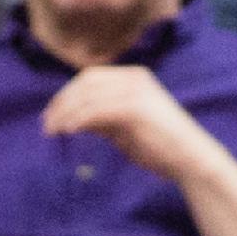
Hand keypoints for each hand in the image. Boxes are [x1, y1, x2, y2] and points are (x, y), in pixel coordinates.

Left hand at [42, 65, 218, 183]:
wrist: (190, 158)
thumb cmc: (159, 146)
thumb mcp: (123, 127)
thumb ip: (100, 118)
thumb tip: (71, 118)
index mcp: (132, 77)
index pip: (89, 78)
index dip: (66, 94)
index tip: (50, 115)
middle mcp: (134, 78)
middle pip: (85, 83)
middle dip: (61, 103)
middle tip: (46, 125)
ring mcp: (135, 90)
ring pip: (87, 96)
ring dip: (65, 113)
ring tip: (53, 131)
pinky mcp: (134, 108)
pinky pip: (96, 110)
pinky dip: (79, 119)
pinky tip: (69, 131)